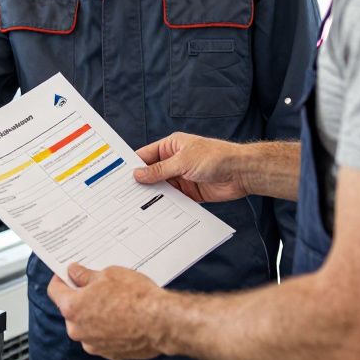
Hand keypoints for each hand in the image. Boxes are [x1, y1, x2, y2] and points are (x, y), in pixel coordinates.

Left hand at [47, 264, 168, 359]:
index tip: (68, 273)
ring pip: (86, 324)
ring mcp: (93, 344)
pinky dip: (107, 327)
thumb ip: (86, 276)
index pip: (54, 290)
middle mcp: (78, 330)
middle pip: (70, 309)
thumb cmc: (136, 298)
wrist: (162, 323)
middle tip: (97, 285)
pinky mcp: (109, 353)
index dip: (61, 278)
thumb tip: (75, 273)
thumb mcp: (108, 274)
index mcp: (72, 308)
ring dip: (94, 314)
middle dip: (80, 297)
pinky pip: (101, 336)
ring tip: (115, 301)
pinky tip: (122, 316)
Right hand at [133, 132, 248, 202]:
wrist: (241, 173)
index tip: (118, 177)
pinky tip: (155, 212)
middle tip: (124, 195)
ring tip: (135, 206)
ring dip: (153, 195)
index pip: (146, 156)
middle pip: (152, 173)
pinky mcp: (190, 193)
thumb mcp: (183, 162)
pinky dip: (166, 205)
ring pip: (162, 188)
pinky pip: (174, 199)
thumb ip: (159, 170)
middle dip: (141, 183)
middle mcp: (174, 162)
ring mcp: (182, 177)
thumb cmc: (215, 157)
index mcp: (171, 147)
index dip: (133, 166)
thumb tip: (138, 174)